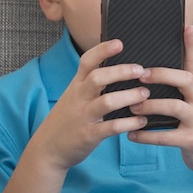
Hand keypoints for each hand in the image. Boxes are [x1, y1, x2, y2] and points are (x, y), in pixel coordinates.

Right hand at [30, 39, 149, 171]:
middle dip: (120, 72)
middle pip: (97, 78)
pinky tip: (141, 121)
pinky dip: (129, 123)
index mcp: (76, 86)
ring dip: (129, 96)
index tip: (119, 43)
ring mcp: (83, 117)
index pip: (86, 62)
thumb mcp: (74, 97)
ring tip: (145, 94)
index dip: (102, 51)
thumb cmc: (68, 119)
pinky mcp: (89, 135)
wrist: (47, 149)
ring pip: (107, 102)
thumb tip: (120, 68)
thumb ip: (91, 84)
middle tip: (141, 70)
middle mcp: (79, 98)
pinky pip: (111, 127)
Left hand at [129, 25, 192, 177]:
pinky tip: (131, 133)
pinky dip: (147, 136)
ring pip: (174, 107)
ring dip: (150, 105)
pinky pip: (167, 136)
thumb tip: (169, 58)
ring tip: (131, 105)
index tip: (185, 27)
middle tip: (140, 75)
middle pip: (186, 80)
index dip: (191, 45)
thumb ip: (186, 79)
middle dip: (162, 75)